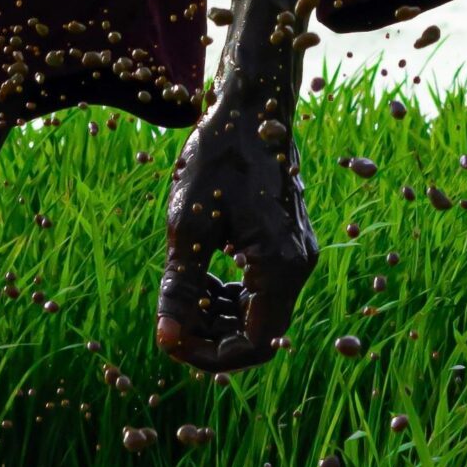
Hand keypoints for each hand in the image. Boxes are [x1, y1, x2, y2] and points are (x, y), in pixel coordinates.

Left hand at [156, 87, 317, 373]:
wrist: (249, 110)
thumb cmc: (218, 159)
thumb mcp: (190, 225)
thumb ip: (182, 287)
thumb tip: (168, 337)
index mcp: (281, 268)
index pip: (254, 344)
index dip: (210, 355)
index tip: (170, 340)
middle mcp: (298, 267)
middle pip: (257, 332)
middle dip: (211, 335)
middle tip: (170, 320)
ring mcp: (297, 255)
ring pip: (258, 311)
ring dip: (218, 315)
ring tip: (182, 295)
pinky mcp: (287, 243)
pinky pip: (261, 286)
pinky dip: (230, 293)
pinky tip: (202, 274)